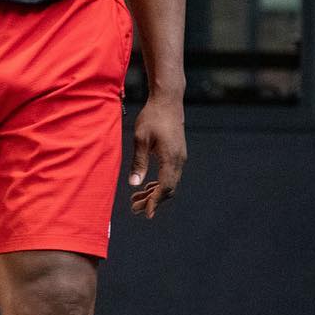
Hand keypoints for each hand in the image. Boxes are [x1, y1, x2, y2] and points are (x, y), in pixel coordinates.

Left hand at [128, 92, 185, 218]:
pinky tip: (147, 186)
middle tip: (134, 208)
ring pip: (170, 183)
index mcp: (171, 158)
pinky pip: (170, 175)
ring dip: (155, 193)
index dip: (155, 202)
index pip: (165, 187)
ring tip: (137, 200)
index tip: (145, 213)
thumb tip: (134, 184)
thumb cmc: (152, 117)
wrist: (168, 101)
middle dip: (152, 201)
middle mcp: (179, 160)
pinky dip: (159, 184)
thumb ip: (138, 162)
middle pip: (169, 189)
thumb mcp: (141, 139)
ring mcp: (180, 157)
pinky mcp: (177, 153)